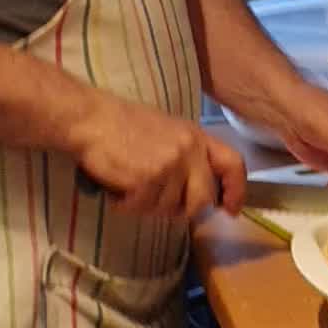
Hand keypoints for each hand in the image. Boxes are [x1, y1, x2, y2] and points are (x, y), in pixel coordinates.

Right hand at [74, 95, 246, 222]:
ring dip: (148, 205)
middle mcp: (189, 151)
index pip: (233, 165)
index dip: (236, 191)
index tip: (230, 209)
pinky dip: (128, 205)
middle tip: (156, 201)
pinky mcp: (149, 179)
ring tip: (130, 185)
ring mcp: (170, 165)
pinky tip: (118, 189)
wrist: (91, 119)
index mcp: (197, 137)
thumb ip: (189, 157)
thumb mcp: (168, 132)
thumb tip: (203, 190)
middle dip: (182, 209)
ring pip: (169, 208)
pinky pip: (144, 208)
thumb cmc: (123, 125)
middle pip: (202, 200)